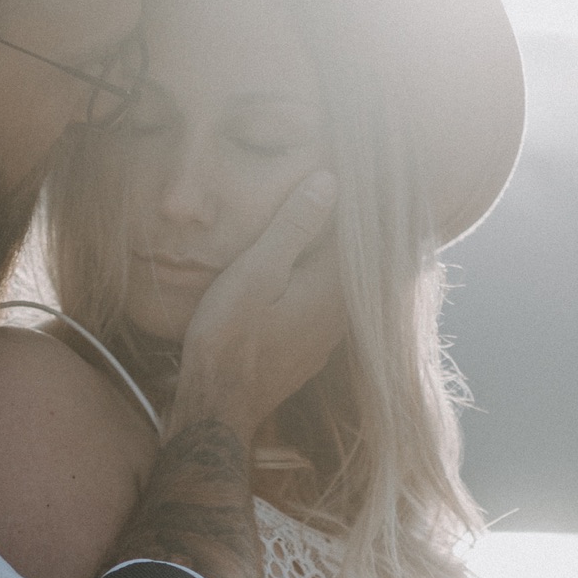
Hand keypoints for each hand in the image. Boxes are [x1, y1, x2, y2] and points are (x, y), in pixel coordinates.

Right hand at [171, 171, 343, 441]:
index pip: (358, 232)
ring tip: (315, 227)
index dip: (353, 201)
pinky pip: (322, 309)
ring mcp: (327, 339)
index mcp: (333, 287)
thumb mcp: (256, 272)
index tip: (351, 171)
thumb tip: (330, 181)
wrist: (218, 406)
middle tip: (336, 191)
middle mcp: (340, 315)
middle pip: (351, 260)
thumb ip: (294, 227)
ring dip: (329, 260)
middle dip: (344, 229)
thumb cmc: (229, 337)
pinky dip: (316, 288)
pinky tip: (297, 277)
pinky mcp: (309, 354)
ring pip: (337, 287)